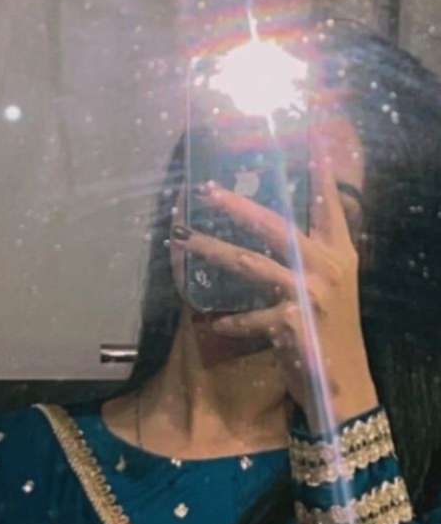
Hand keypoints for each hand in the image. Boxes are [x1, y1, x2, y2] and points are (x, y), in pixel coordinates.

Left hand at [176, 139, 377, 432]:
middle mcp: (326, 266)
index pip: (328, 203)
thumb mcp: (328, 288)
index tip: (310, 137)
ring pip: (249, 263)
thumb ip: (308, 257)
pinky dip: (228, 321)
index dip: (319, 171)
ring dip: (211, 251)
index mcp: (338, 252)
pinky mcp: (292, 323)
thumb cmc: (329, 333)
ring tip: (181, 243)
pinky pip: (246, 316)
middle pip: (273, 225)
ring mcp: (309, 294)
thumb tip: (270, 229)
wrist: (342, 387)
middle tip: (203, 189)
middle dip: (236, 204)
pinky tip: (213, 323)